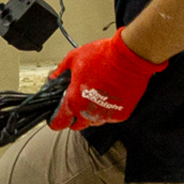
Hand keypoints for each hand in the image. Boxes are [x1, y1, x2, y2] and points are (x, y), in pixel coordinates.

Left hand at [49, 30, 166, 128]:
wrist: (128, 58)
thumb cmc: (104, 56)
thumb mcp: (74, 58)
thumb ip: (61, 70)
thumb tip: (54, 77)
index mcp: (74, 101)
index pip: (59, 122)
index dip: (56, 120)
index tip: (57, 117)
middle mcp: (89, 113)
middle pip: (77, 126)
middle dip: (74, 117)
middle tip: (77, 103)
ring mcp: (106, 115)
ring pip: (94, 122)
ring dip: (91, 114)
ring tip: (95, 96)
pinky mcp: (121, 114)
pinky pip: (110, 117)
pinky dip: (107, 110)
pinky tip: (108, 96)